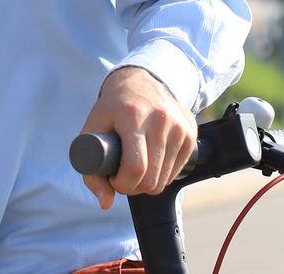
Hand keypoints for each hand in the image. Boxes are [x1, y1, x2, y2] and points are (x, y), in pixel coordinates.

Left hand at [78, 66, 196, 209]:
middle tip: (123, 176)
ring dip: (147, 182)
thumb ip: (91, 170)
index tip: (113, 179)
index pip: (135, 166)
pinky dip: (161, 174)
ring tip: (135, 165)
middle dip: (133, 187)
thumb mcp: (93, 130)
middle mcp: (160, 119)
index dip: (123, 184)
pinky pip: (176, 172)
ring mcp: (179, 126)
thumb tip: (105, 203)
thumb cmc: (113, 109)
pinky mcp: (191, 133)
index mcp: (133, 115)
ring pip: (164, 179)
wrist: (141, 80)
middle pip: (151, 178)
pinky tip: (150, 159)